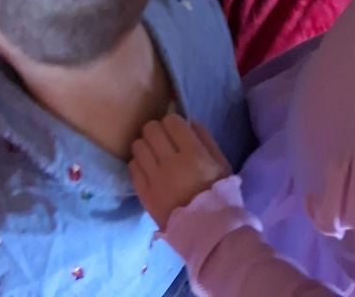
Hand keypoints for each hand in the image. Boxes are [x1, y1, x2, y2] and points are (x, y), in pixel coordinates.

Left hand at [130, 114, 231, 229]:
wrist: (208, 234)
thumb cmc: (218, 197)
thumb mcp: (222, 166)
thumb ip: (206, 139)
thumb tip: (188, 122)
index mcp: (194, 155)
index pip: (171, 121)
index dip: (173, 124)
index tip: (176, 133)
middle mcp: (171, 164)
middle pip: (150, 128)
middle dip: (157, 132)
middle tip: (163, 142)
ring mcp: (155, 179)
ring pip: (138, 145)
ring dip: (146, 146)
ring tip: (154, 156)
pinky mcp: (144, 193)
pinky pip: (132, 166)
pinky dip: (139, 164)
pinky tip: (149, 170)